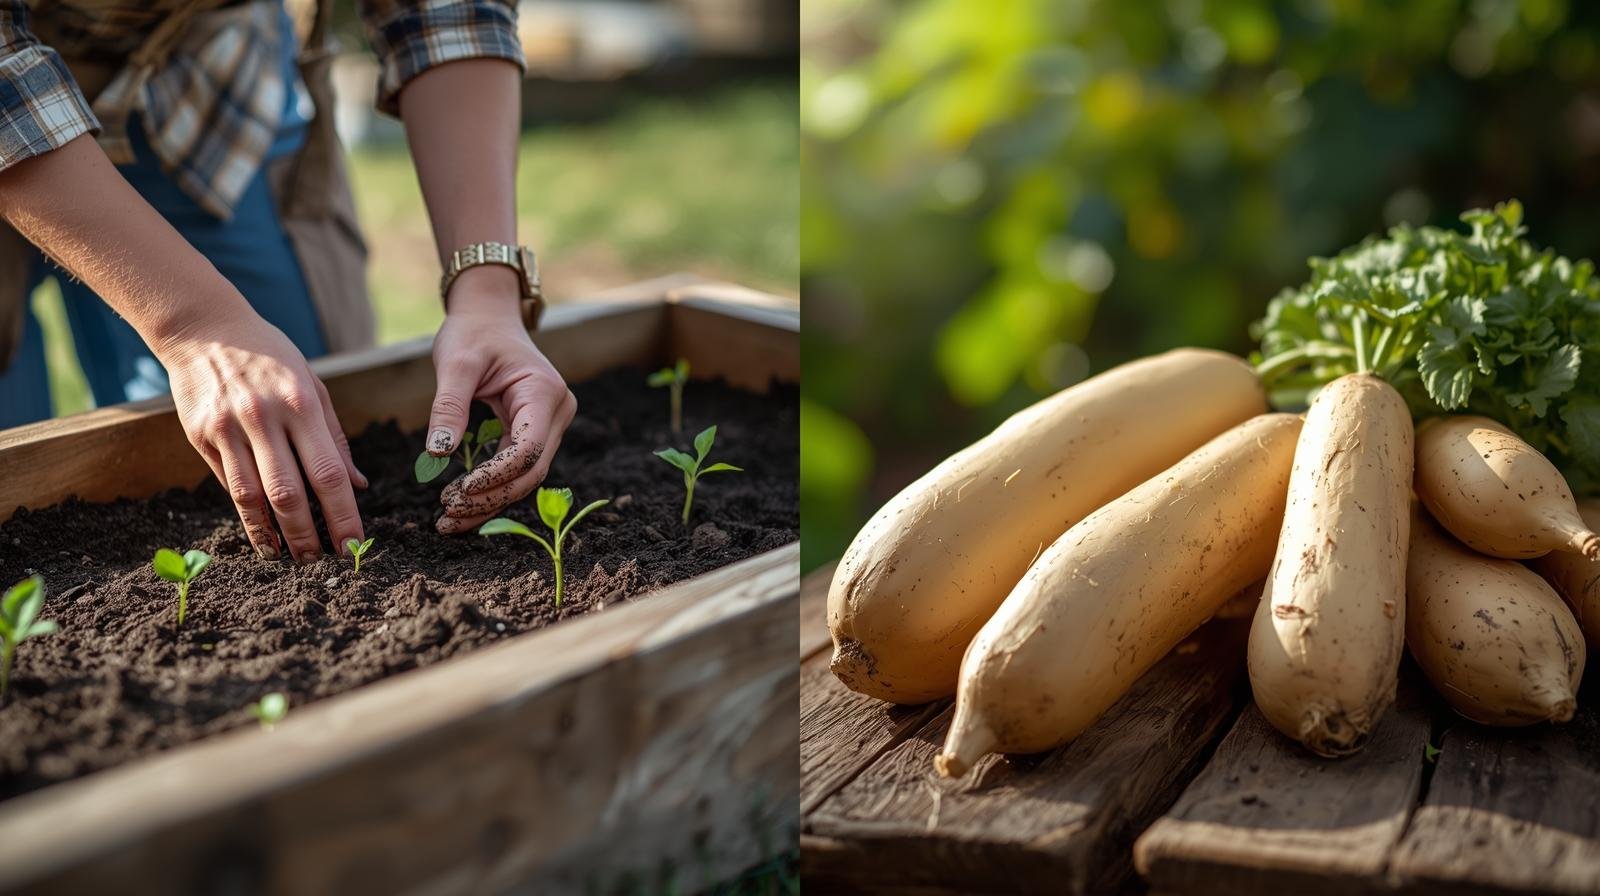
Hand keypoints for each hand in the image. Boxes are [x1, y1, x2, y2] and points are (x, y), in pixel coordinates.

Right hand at [155, 306, 366, 561]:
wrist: (204, 329)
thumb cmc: (271, 357)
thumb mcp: (313, 385)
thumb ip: (334, 438)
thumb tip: (356, 485)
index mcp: (301, 404)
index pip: (328, 473)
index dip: (342, 515)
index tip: (354, 544)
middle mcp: (263, 418)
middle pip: (288, 493)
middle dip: (308, 535)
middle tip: (322, 562)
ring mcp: (227, 429)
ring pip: (251, 497)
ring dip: (272, 535)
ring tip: (289, 557)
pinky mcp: (200, 436)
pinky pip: (228, 485)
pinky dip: (247, 515)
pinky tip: (262, 533)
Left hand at [428, 268, 575, 533]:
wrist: (489, 315)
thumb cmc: (473, 332)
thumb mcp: (455, 363)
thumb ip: (449, 407)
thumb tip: (438, 453)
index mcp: (544, 393)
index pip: (528, 449)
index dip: (496, 475)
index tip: (457, 491)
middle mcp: (557, 412)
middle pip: (532, 471)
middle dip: (492, 498)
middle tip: (448, 517)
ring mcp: (550, 424)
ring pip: (526, 476)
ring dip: (491, 501)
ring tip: (450, 520)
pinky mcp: (536, 431)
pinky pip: (518, 467)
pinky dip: (492, 487)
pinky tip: (463, 504)